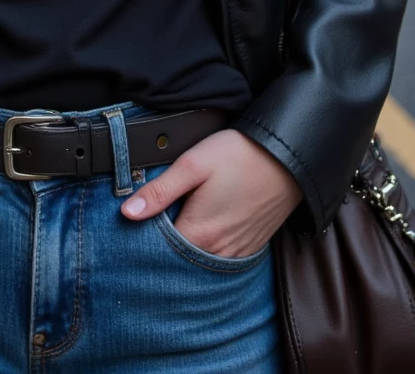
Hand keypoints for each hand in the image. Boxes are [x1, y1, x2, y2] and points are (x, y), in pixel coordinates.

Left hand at [120, 128, 302, 256]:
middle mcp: (218, 252)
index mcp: (199, 234)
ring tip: (181, 218)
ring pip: (201, 259)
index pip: (159, 250)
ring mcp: (237, 252)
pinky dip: (209, 247)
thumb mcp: (193, 165)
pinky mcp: (250, 247)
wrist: (287, 157)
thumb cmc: (240, 156)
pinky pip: (221, 257)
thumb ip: (159, 191)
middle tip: (157, 218)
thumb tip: (127, 212)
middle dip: (165, 244)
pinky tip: (205, 224)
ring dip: (187, 246)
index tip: (137, 219)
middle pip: (180, 258)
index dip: (144, 236)